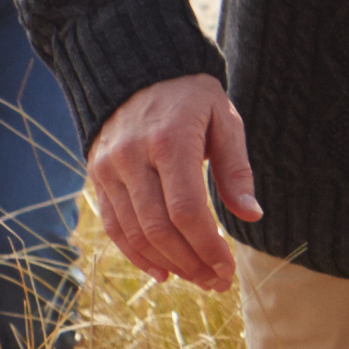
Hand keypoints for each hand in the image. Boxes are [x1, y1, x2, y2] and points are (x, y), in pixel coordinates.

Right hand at [88, 72, 261, 287]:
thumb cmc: (191, 96)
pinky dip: (136, 254)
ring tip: (197, 278)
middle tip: (217, 282)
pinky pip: (114, 225)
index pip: (187, 210)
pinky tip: (163, 271)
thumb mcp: (224, 120)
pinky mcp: (97, 174)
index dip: (207, 247)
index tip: (228, 268)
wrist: (135, 66)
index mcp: (171, 141)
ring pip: (134, 232)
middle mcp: (134, 157)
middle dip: (191, 263)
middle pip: (159, 228)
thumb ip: (236, 169)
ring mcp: (110, 167)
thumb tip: (251, 216)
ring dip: (168, 263)